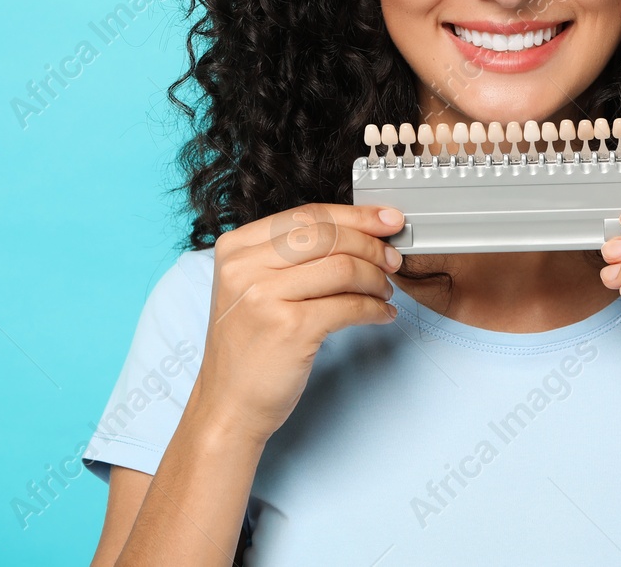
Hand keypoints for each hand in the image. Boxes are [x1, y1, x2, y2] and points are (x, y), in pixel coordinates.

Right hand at [188, 203, 405, 445]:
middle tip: (392, 260)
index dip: (355, 215)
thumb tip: (357, 232)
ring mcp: (264, 296)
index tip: (386, 219)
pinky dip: (374, 309)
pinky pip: (349, 305)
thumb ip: (291, 257)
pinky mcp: (290, 328)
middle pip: (328, 235)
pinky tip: (382, 314)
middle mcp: (245, 267)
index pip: (307, 215)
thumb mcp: (253, 288)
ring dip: (375, 279)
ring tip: (384, 291)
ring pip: (343, 267)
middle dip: (371, 245)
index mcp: (236, 249)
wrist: (228, 405)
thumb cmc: (248, 347)